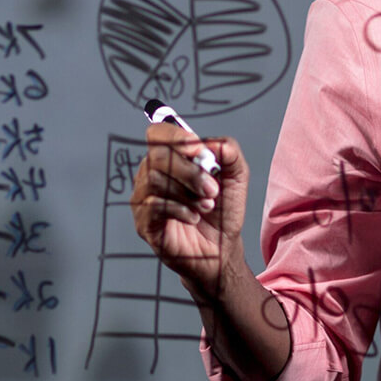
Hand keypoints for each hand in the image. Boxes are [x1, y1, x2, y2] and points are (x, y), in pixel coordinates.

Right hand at [130, 123, 249, 299]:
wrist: (221, 247)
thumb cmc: (223, 209)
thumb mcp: (236, 175)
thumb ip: (229, 151)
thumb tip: (212, 143)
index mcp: (171, 157)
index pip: (158, 133)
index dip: (176, 137)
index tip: (199, 151)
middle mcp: (151, 173)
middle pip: (157, 156)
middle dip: (189, 171)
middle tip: (212, 189)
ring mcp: (144, 198)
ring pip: (155, 181)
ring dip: (188, 193)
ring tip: (207, 205)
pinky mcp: (143, 222)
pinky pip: (153, 206)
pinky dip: (180, 210)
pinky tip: (194, 217)